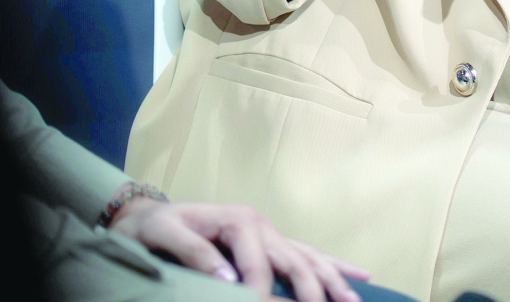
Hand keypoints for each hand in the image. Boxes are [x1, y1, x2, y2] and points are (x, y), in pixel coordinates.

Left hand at [109, 196, 369, 301]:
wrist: (149, 215)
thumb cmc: (155, 228)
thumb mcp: (166, 234)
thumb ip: (196, 253)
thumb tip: (229, 281)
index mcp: (239, 221)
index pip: (259, 264)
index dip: (263, 293)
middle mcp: (262, 225)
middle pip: (296, 261)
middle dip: (314, 291)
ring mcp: (271, 234)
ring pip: (310, 259)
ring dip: (334, 282)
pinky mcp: (272, 244)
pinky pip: (309, 254)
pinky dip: (334, 266)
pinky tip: (360, 275)